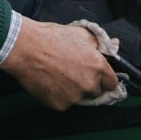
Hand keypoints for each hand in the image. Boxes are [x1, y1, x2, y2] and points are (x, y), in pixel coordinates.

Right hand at [0, 17, 118, 110]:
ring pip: (79, 98)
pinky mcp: (59, 105)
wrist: (25, 48)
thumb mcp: (79, 34)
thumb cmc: (52, 37)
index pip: (112, 83)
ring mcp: (74, 97)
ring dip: (72, 90)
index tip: (95, 74)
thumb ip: (100, 43)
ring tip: (58, 74)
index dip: (103, 78)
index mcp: (98, 67)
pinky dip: (58, 95)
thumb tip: (115, 45)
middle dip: (87, 84)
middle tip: (72, 71)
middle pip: (95, 92)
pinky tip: (49, 81)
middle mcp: (89, 85)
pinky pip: (63, 103)